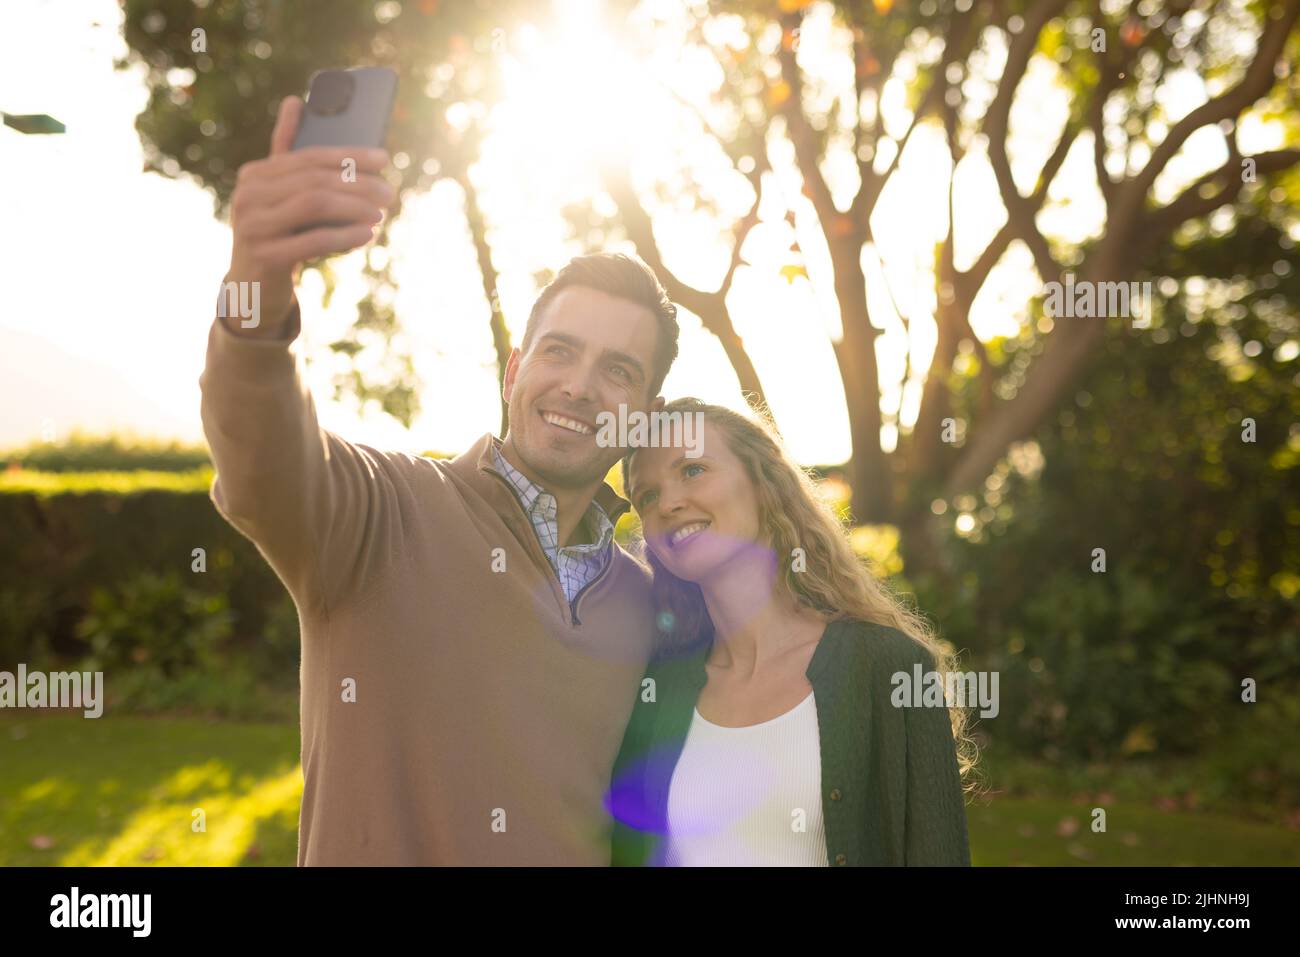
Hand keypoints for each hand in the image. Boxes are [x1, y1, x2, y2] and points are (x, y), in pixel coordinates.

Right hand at [222, 95, 395, 331]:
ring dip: (355, 208)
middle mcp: (248, 195)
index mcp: (255, 174)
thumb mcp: (281, 195)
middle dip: (358, 184)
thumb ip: (288, 154)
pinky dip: (344, 236)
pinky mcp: (264, 256)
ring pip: (314, 205)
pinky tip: (367, 234)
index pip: (309, 156)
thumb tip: (294, 100)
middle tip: (390, 192)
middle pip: (314, 180)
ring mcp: (252, 225)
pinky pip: (312, 240)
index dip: (349, 155)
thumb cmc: (278, 234)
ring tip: (381, 214)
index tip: (384, 159)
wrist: (253, 287)